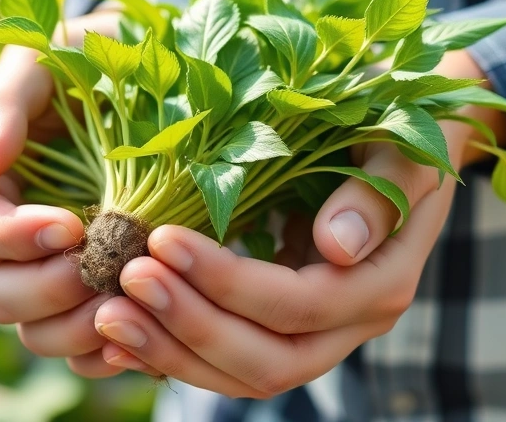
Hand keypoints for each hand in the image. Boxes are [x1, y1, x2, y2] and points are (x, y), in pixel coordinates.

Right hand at [0, 10, 157, 377]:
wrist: (163, 77)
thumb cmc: (98, 56)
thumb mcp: (52, 56)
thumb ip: (8, 101)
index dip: (9, 237)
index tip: (70, 224)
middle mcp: (12, 237)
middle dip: (47, 289)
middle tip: (104, 268)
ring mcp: (53, 271)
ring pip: (36, 332)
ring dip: (78, 327)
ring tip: (130, 300)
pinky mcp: (96, 295)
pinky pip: (84, 349)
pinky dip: (108, 351)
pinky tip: (145, 328)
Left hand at [92, 50, 505, 396]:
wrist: (398, 146)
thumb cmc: (396, 131)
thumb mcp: (399, 147)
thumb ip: (377, 194)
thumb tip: (338, 247)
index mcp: (381, 283)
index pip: (297, 305)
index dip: (227, 281)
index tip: (163, 238)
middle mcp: (348, 324)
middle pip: (267, 359)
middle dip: (189, 326)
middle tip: (124, 279)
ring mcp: (313, 334)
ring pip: (241, 375)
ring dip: (171, 350)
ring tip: (107, 315)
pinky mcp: (278, 329)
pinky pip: (226, 363)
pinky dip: (172, 354)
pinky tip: (118, 338)